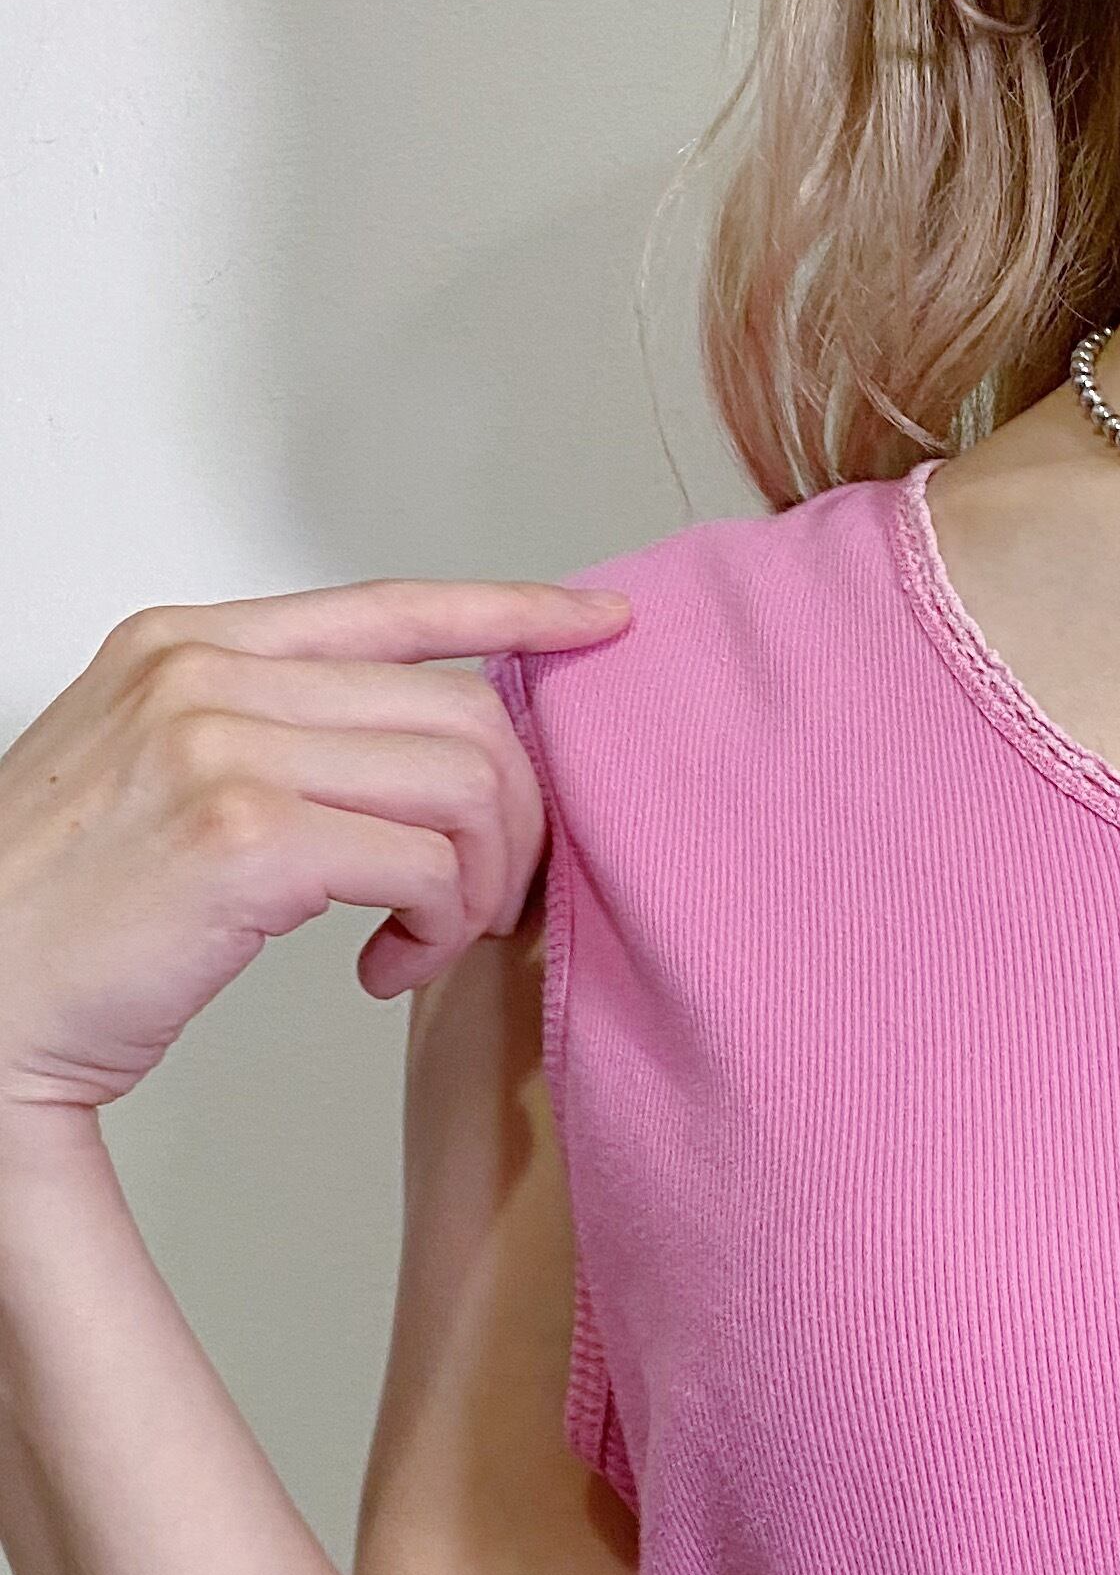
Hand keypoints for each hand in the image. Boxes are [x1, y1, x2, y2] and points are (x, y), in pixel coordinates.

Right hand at [0, 577, 632, 1124]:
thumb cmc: (68, 910)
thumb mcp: (160, 774)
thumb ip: (274, 731)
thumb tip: (421, 742)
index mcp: (189, 644)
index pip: (393, 606)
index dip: (514, 613)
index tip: (597, 629)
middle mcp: (205, 672)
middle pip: (464, 710)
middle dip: (510, 819)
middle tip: (479, 900)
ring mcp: (220, 745)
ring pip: (466, 785)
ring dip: (480, 884)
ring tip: (427, 939)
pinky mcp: (246, 835)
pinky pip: (429, 865)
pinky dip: (438, 929)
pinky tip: (386, 968)